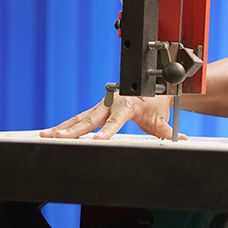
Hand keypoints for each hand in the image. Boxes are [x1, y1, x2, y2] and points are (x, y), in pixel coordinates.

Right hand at [39, 94, 186, 140]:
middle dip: (73, 130)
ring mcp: (102, 105)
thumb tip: (181, 140)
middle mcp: (111, 102)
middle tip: (58, 138)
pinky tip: (51, 132)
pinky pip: (79, 118)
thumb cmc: (156, 102)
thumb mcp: (162, 118)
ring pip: (80, 118)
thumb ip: (169, 131)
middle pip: (90, 119)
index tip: (97, 140)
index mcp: (128, 104)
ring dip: (63, 127)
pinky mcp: (96, 109)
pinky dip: (65, 125)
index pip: (115, 121)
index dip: (106, 131)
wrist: (152, 87)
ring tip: (46, 135)